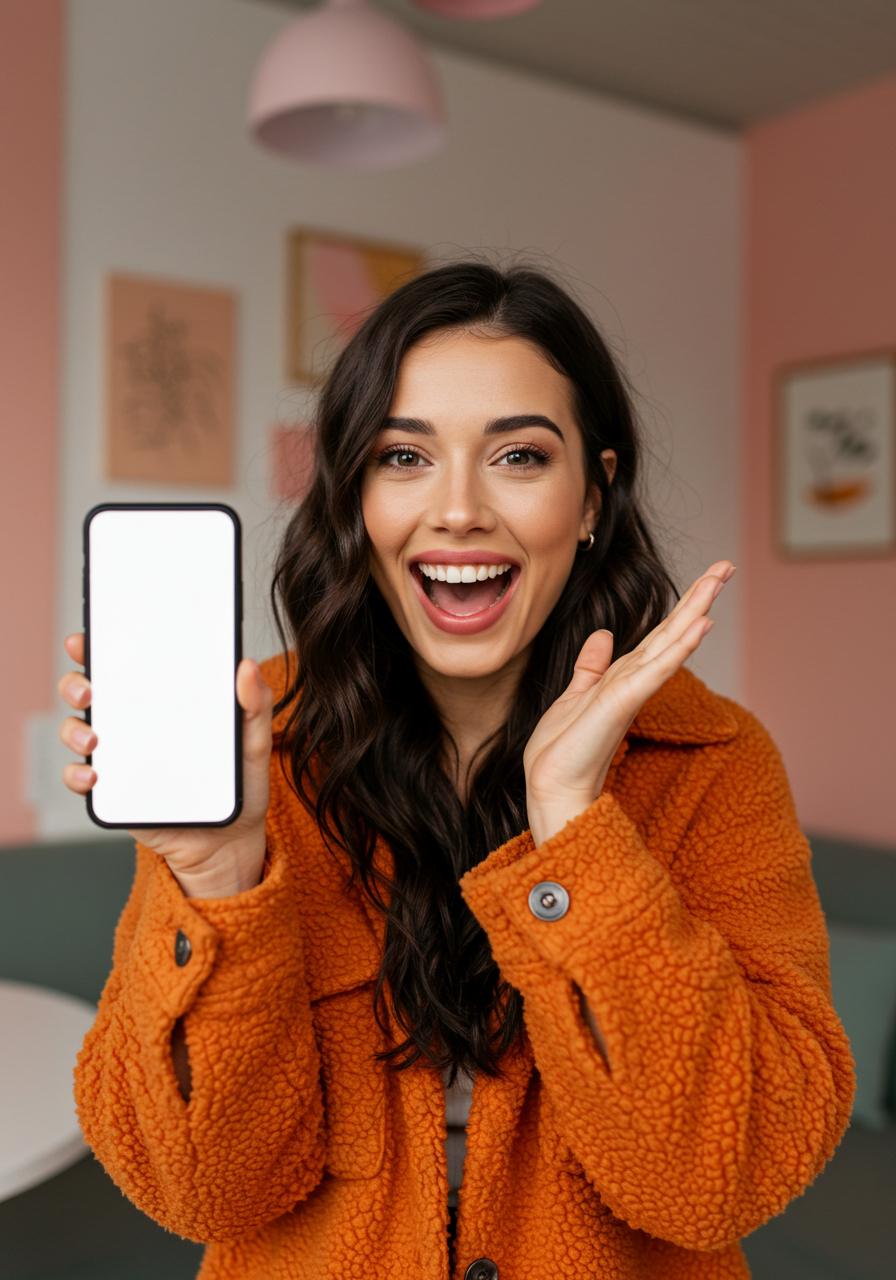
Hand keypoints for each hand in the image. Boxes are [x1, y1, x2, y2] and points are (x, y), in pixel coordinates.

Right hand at [58, 634, 272, 898]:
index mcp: (164, 702)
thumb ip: (255, 706)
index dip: (100, 646)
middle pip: (89, 692)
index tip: (89, 637)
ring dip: (73, 729)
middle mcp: (134, 724)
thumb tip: (248, 665)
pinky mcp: (114, 791)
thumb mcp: (253, 744)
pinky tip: (93, 773)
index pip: (126, 665)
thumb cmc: (237, 787)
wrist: (229, 842)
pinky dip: (77, 774)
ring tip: (93, 738)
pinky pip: (81, 778)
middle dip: (75, 683)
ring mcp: (119, 757)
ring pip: (77, 731)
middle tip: (88, 689)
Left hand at [524, 561, 734, 846]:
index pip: (660, 634)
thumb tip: (604, 636)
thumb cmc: (564, 751)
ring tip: (718, 581)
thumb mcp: (575, 696)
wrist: (553, 787)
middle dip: (699, 597)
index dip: (683, 606)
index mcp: (625, 678)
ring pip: (671, 643)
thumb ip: (592, 667)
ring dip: (695, 611)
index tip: (707, 578)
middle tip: (727, 565)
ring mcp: (633, 691)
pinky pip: (656, 670)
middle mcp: (635, 681)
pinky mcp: (624, 702)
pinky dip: (679, 648)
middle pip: (673, 631)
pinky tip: (700, 626)